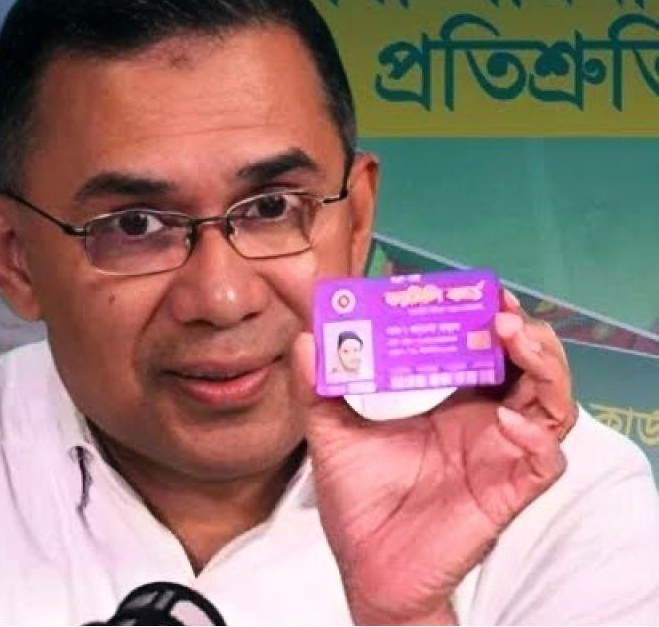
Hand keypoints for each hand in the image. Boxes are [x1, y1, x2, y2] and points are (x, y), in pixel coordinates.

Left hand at [291, 289, 574, 623]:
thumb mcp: (329, 434)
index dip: (483, 315)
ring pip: (551, 400)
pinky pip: (545, 459)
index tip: (465, 289)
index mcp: (447, 400)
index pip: (480, 346)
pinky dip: (536, 435)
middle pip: (526, 364)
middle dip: (521, 329)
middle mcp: (482, 420)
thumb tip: (306, 339)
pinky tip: (505, 419)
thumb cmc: (359, 501)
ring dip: (542, 364)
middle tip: (498, 309)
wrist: (366, 567)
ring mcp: (500, 453)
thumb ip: (317, 388)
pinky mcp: (508, 490)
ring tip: (512, 339)